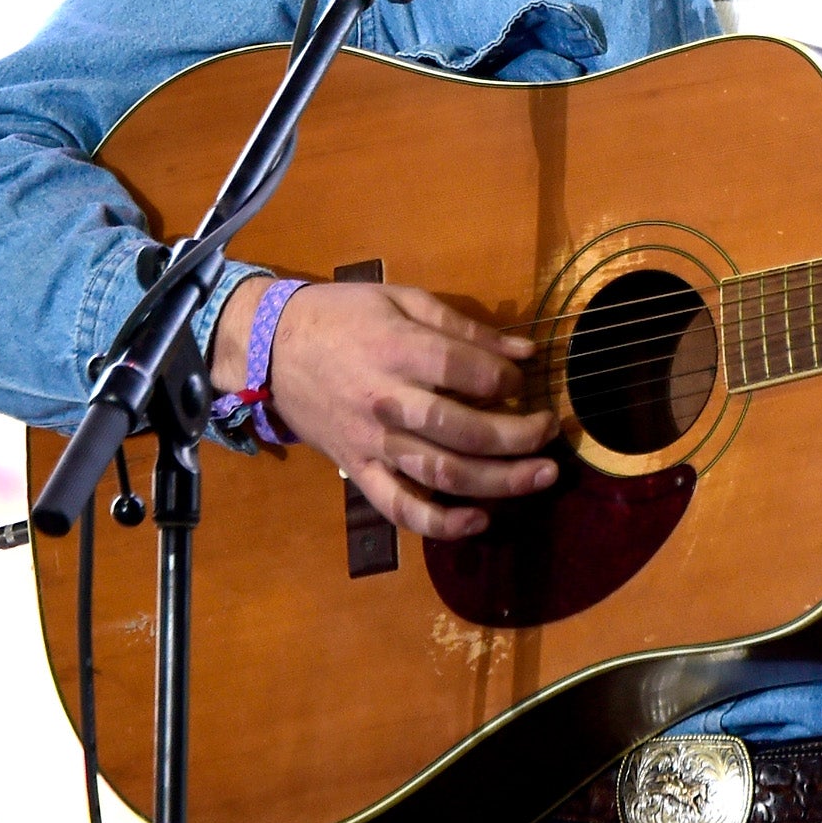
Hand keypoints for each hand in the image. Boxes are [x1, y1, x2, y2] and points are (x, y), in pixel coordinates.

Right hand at [213, 278, 557, 538]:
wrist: (270, 347)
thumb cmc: (343, 316)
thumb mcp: (402, 298)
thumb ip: (465, 327)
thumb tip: (526, 353)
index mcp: (397, 350)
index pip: (466, 371)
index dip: (507, 379)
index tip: (525, 380)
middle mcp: (386, 402)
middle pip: (462, 430)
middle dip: (518, 437)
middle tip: (551, 433)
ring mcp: (371, 443)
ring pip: (441, 474)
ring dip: (499, 482)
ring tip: (542, 475)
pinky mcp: (358, 471)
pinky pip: (399, 507)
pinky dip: (440, 524)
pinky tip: (479, 521)